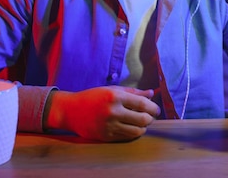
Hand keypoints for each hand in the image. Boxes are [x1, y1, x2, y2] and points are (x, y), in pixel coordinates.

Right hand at [44, 86, 160, 141]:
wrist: (72, 111)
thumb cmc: (93, 97)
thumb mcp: (112, 90)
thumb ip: (133, 92)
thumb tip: (151, 93)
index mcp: (115, 96)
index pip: (143, 104)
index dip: (153, 107)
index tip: (156, 109)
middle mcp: (113, 112)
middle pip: (143, 120)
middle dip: (150, 119)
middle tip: (149, 116)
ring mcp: (109, 126)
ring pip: (137, 131)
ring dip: (143, 128)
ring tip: (140, 122)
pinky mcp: (106, 136)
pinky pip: (127, 137)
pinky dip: (132, 133)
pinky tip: (130, 127)